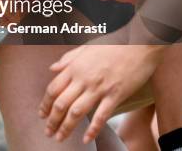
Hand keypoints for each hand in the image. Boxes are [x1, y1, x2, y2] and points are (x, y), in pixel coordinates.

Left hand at [38, 44, 163, 143]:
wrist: (139, 42)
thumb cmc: (113, 43)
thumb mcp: (85, 46)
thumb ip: (68, 59)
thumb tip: (52, 69)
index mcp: (74, 67)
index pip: (53, 89)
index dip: (45, 104)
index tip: (41, 115)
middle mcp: (83, 79)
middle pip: (61, 103)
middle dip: (52, 120)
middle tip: (48, 132)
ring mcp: (99, 88)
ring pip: (77, 112)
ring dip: (66, 127)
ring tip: (60, 138)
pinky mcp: (116, 95)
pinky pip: (101, 115)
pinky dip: (92, 129)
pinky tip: (86, 139)